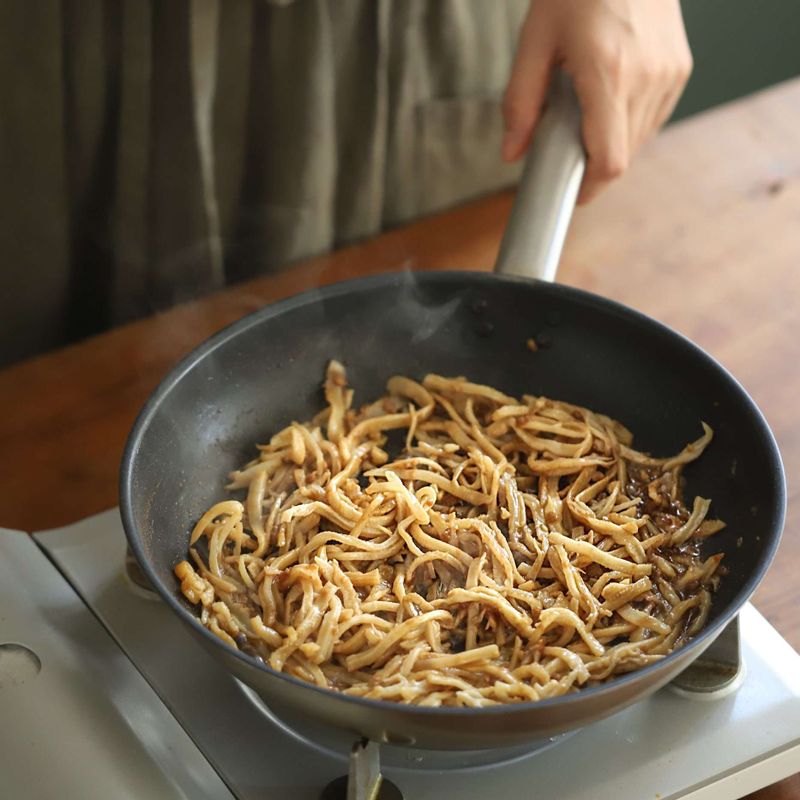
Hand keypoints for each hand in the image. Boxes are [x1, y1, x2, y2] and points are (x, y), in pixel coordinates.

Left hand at [502, 0, 692, 203]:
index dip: (590, 187)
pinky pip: (654, 118)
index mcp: (609, 72)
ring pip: (640, 139)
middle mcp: (648, 76)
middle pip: (624, 155)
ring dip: (611, 142)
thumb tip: (513, 152)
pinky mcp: (680, 67)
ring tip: (585, 112)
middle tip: (566, 145)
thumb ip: (521, 101)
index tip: (571, 193)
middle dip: (592, 163)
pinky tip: (608, 99)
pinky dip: (629, 123)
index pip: (610, 159)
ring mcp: (670, 72)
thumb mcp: (535, 39)